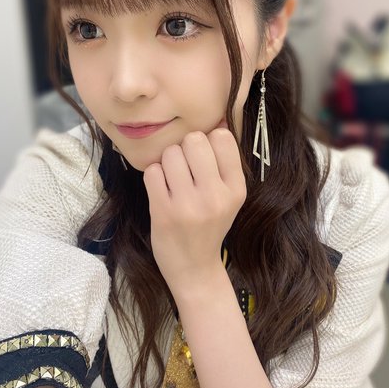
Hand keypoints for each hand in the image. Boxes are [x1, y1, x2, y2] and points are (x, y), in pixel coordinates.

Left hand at [143, 125, 246, 293]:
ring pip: (170, 153)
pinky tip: (162, 192)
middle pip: (193, 140)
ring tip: (173, 182)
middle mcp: (216, 196)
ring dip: (167, 163)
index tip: (203, 159)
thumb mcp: (228, 196)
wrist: (194, 268)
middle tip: (185, 169)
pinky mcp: (164, 212)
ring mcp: (189, 205)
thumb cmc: (209, 225)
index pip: (221, 136)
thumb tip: (219, 119)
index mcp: (236, 188)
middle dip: (184, 149)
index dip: (207, 141)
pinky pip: (152, 171)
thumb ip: (224, 161)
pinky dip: (154, 177)